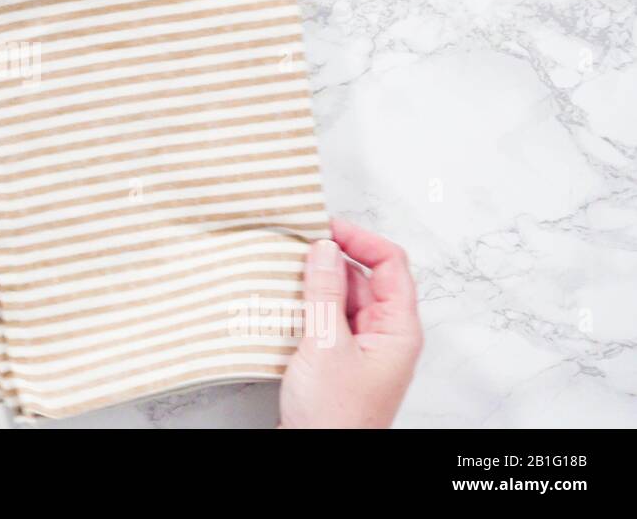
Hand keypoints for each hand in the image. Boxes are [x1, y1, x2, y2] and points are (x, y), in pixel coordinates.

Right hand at [278, 219, 422, 427]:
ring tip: (285, 272)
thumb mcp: (326, 344)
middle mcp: (385, 335)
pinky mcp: (340, 359)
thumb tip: (324, 249)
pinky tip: (285, 303)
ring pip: (344, 297)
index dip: (360, 239)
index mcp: (398, 329)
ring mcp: (363, 348)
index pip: (390, 264)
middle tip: (296, 246)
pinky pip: (329, 319)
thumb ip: (325, 292)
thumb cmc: (334, 417)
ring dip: (317, 283)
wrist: (316, 456)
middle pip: (365, 277)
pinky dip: (309, 305)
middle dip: (333, 259)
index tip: (324, 228)